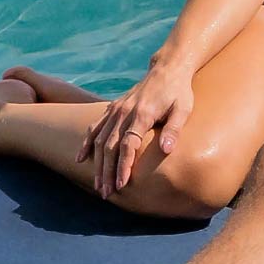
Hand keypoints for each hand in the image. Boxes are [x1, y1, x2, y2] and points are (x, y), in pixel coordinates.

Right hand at [79, 62, 195, 197]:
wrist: (167, 69)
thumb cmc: (179, 92)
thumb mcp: (183, 109)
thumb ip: (174, 129)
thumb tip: (167, 149)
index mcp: (142, 114)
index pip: (128, 145)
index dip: (123, 166)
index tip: (122, 184)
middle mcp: (125, 112)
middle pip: (110, 147)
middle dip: (107, 172)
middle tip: (106, 193)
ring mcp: (116, 109)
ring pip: (101, 140)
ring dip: (97, 164)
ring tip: (97, 184)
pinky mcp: (113, 107)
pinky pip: (96, 127)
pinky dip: (87, 143)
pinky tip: (80, 159)